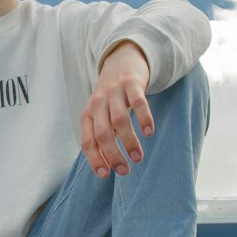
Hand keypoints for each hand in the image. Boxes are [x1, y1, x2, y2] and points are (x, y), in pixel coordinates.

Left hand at [80, 40, 152, 177]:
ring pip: (120, 120)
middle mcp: (98, 104)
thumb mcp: (100, 115)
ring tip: (138, 158)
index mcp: (88, 114)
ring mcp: (114, 92)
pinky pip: (138, 102)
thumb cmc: (110, 97)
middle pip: (103, 134)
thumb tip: (108, 166)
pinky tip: (149, 132)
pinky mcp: (131, 83)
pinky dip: (143, 118)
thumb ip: (102, 137)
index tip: (105, 175)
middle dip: (113, 155)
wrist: (121, 61)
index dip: (94, 159)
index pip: (87, 141)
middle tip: (125, 171)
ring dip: (129, 142)